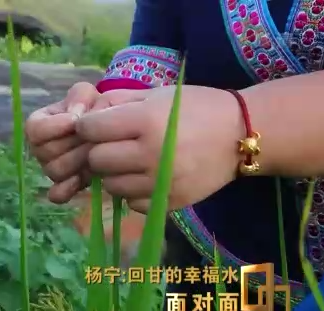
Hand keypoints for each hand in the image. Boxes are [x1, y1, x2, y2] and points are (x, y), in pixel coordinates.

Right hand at [25, 83, 98, 203]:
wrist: (106, 129)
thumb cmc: (90, 109)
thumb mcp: (85, 93)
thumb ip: (79, 96)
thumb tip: (76, 117)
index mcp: (38, 124)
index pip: (34, 130)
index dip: (55, 127)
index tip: (76, 121)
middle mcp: (39, 149)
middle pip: (46, 153)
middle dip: (73, 144)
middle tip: (94, 137)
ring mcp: (50, 169)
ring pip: (55, 171)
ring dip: (78, 162)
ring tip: (95, 152)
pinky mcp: (63, 186)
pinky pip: (57, 194)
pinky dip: (68, 189)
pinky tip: (82, 179)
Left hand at [75, 86, 242, 212]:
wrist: (241, 135)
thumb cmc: (195, 108)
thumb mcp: (155, 94)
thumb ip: (115, 103)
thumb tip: (82, 117)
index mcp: (146, 121)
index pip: (90, 129)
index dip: (87, 126)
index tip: (96, 125)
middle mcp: (151, 154)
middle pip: (96, 160)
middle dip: (98, 151)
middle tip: (113, 145)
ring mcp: (161, 182)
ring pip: (110, 186)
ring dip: (113, 174)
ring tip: (131, 161)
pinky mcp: (171, 203)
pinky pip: (131, 203)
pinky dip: (132, 192)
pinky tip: (146, 177)